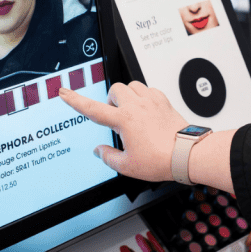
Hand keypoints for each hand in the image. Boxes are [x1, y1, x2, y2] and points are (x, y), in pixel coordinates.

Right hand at [60, 82, 187, 181]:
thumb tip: (100, 151)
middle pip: (115, 89)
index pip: (93, 109)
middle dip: (111, 100)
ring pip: (133, 85)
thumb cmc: (160, 160)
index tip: (65, 93)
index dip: (75, 101)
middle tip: (116, 115)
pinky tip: (147, 110)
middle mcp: (137, 106)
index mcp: (123, 121)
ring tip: (131, 112)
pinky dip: (144, 96)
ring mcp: (152, 101)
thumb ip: (109, 157)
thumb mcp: (127, 166)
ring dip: (128, 95)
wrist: (185, 154)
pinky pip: (149, 90)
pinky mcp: (164, 101)